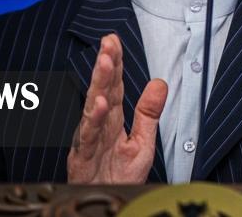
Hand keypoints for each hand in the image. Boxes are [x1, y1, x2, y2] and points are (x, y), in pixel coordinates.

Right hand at [67, 33, 167, 182]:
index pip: (114, 86)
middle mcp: (99, 125)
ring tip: (105, 63)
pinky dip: (93, 119)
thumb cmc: (120, 177)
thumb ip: (148, 114)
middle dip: (105, 64)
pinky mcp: (82, 157)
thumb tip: (160, 83)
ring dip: (98, 84)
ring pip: (93, 107)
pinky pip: (87, 136)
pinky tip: (99, 103)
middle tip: (109, 42)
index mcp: (112, 120)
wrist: (108, 204)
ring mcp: (89, 140)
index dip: (115, 63)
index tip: (114, 41)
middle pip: (102, 90)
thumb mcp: (142, 143)